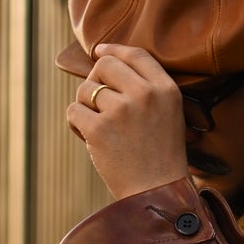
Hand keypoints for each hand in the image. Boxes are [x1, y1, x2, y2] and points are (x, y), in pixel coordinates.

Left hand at [66, 43, 187, 200]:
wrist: (158, 195)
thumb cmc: (160, 156)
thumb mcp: (169, 114)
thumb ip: (147, 87)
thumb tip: (105, 59)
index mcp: (166, 89)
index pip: (135, 54)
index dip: (113, 49)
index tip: (99, 51)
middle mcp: (145, 95)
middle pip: (105, 65)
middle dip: (96, 80)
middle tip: (99, 104)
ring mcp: (121, 111)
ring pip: (85, 89)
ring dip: (85, 106)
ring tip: (99, 128)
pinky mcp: (99, 130)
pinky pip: (73, 111)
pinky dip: (75, 124)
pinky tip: (88, 138)